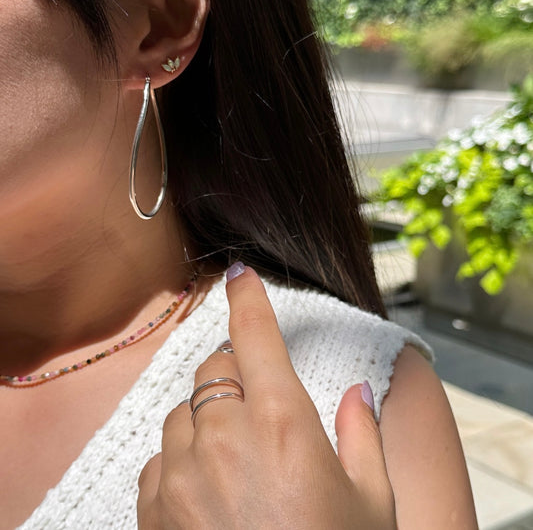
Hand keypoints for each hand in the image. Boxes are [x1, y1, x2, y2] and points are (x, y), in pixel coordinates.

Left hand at [137, 265, 396, 528]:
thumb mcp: (370, 505)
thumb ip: (362, 436)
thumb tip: (354, 394)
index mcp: (283, 424)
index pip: (256, 336)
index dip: (248, 298)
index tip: (240, 274)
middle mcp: (224, 436)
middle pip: (213, 371)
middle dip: (233, 375)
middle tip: (258, 405)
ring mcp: (180, 473)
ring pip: (183, 415)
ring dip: (206, 423)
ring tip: (236, 465)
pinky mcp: (151, 509)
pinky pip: (158, 460)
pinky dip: (179, 463)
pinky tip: (206, 495)